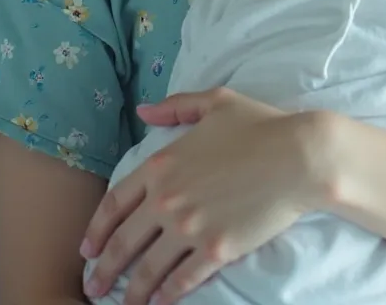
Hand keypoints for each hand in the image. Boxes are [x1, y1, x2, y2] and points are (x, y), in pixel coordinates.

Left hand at [81, 88, 329, 304]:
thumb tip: (143, 112)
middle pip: (124, 242)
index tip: (87, 248)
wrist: (298, 156)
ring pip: (148, 268)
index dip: (97, 229)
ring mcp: (189, 228)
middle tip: (92, 287)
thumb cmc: (259, 124)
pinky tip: (159, 303)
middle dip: (104, 269)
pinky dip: (166, 295)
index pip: (115, 203)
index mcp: (161, 164)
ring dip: (131, 291)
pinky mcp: (215, 251)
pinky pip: (181, 280)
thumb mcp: (214, 102)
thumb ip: (175, 107)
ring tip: (122, 304)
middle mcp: (167, 200)